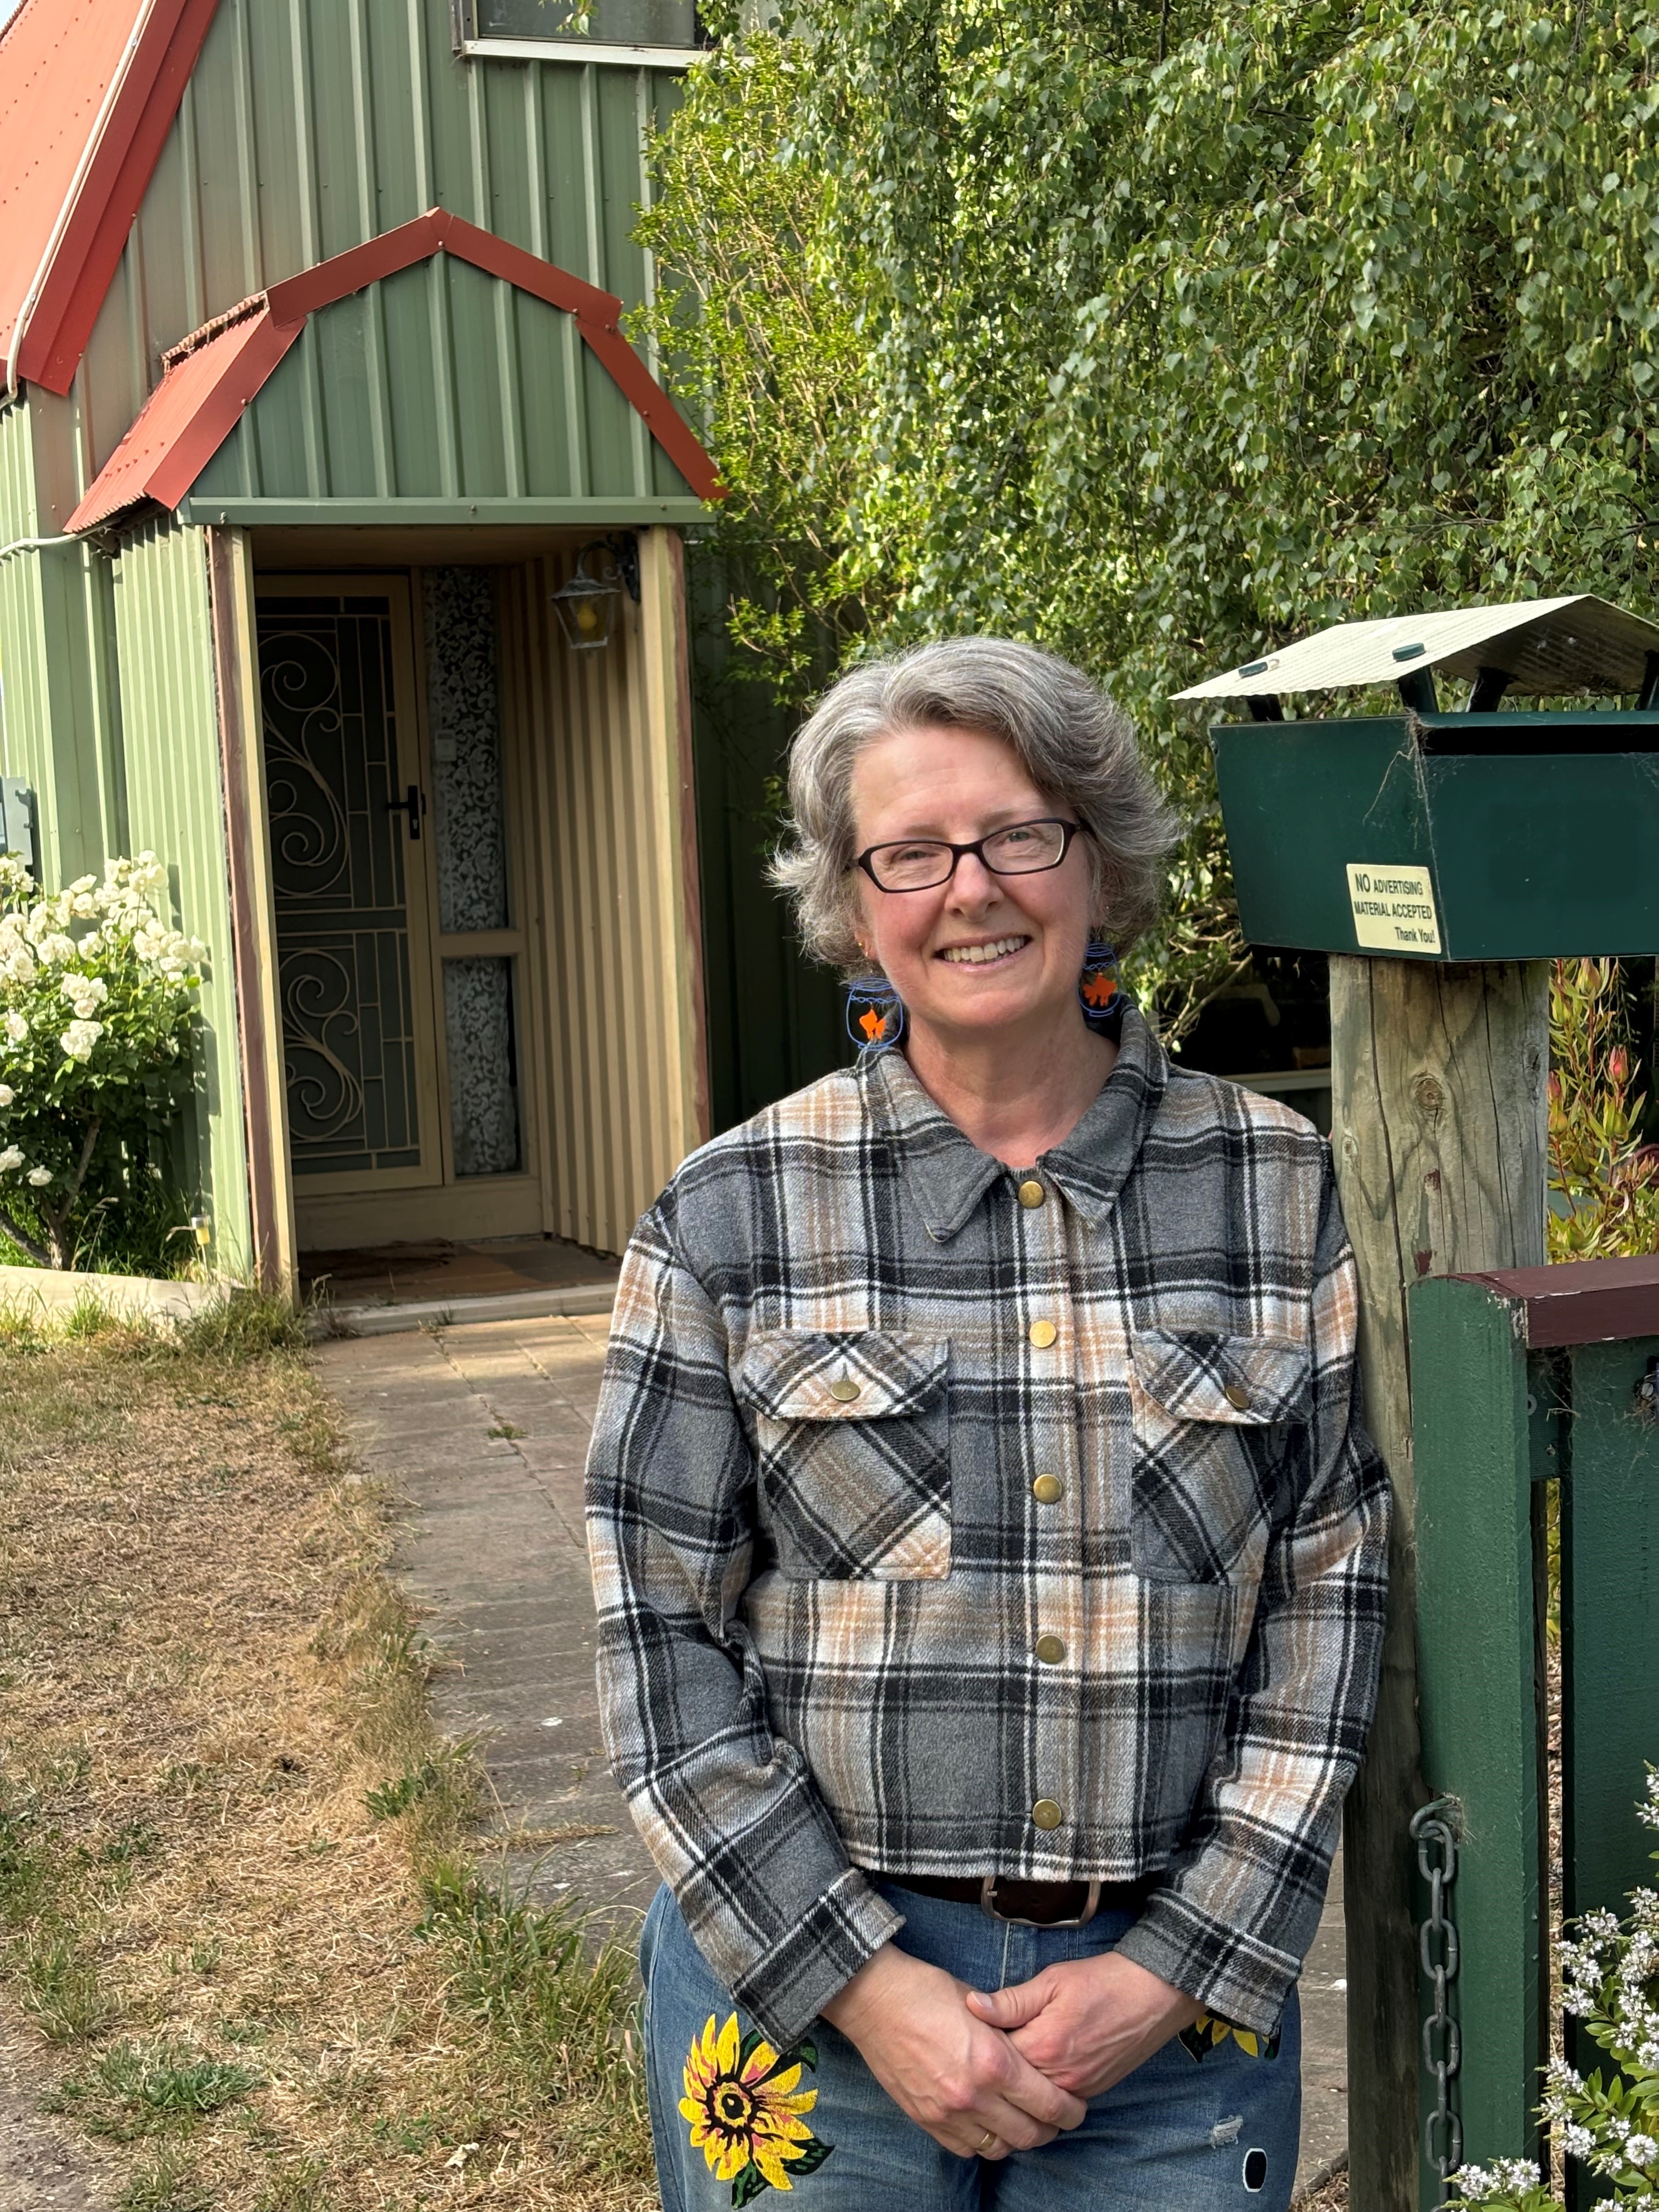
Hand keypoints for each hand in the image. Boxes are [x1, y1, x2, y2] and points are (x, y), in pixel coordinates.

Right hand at [822, 1942, 1088, 2157]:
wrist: (874, 2000)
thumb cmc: (928, 1991)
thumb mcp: (979, 2003)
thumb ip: (1009, 2032)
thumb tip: (1032, 2052)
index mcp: (994, 2062)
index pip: (1049, 2104)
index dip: (1071, 2110)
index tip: (1076, 2106)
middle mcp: (974, 2096)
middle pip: (1030, 2135)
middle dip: (1050, 2129)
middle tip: (1055, 2116)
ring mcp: (948, 2113)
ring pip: (999, 2149)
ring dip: (1016, 2137)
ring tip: (1020, 2119)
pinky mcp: (926, 2121)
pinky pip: (966, 2149)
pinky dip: (983, 2141)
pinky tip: (986, 2122)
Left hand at [964, 1951, 1202, 2100]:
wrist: (1153, 1994)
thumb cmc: (1102, 1981)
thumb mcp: (1052, 1980)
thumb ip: (1011, 2000)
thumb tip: (972, 2005)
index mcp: (1043, 2046)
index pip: (994, 2059)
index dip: (980, 2045)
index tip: (973, 2031)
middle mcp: (1058, 2077)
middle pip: (1011, 2084)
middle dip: (996, 2067)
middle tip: (986, 2046)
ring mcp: (1077, 2089)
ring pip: (1033, 2096)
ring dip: (1019, 2079)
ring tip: (1011, 2054)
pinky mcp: (1091, 2091)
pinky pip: (1057, 2098)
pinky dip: (1043, 2084)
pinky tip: (1037, 2063)